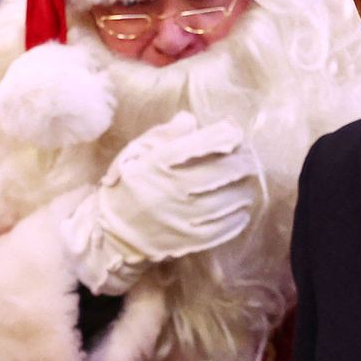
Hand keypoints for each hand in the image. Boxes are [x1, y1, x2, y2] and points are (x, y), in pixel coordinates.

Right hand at [61, 112, 261, 293]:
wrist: (111, 232)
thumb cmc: (130, 184)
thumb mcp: (137, 153)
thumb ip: (164, 135)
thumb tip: (190, 120)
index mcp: (156, 164)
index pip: (198, 145)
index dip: (223, 134)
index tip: (234, 131)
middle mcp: (170, 190)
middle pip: (220, 173)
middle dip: (242, 162)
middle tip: (249, 159)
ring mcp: (179, 218)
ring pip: (225, 201)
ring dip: (243, 190)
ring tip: (246, 183)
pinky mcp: (186, 241)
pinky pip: (221, 229)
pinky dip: (236, 218)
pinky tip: (241, 210)